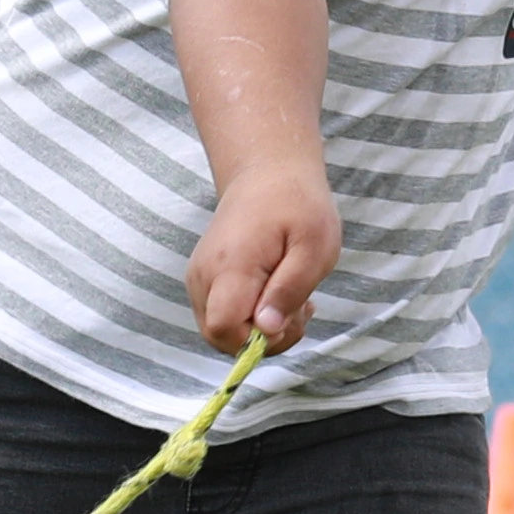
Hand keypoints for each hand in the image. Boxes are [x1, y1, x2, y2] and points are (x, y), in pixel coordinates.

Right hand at [187, 163, 338, 353]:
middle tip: (298, 310)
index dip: (256, 339)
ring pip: (220, 331)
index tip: (288, 318)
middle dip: (261, 339)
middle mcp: (204, 276)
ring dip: (259, 329)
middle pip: (218, 337)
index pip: (223, 328)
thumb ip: (290, 289)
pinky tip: (276, 294)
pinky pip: (222, 317)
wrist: (267, 173)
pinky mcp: (203, 281)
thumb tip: (266, 329)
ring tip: (291, 297)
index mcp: (231, 266)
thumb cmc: (297, 206)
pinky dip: (250, 318)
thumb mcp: (314, 246)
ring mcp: (199, 279)